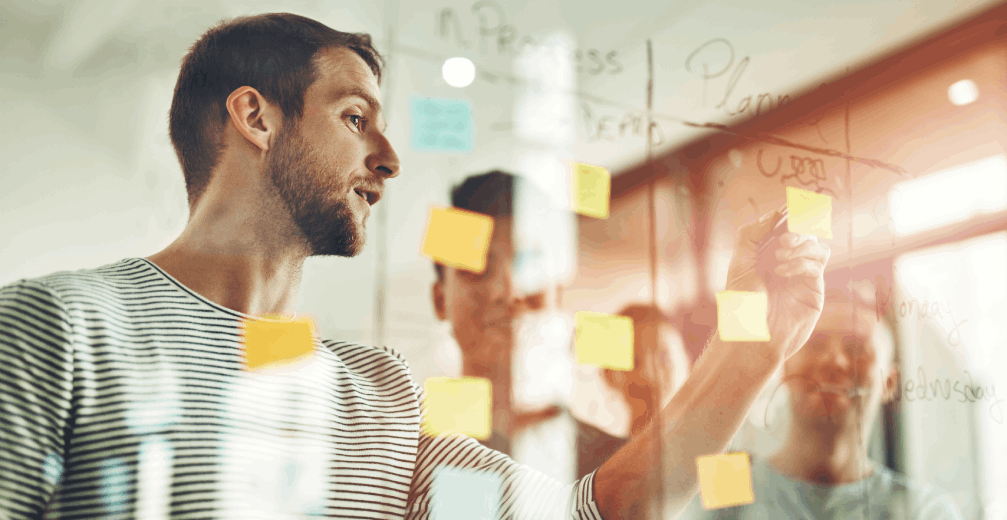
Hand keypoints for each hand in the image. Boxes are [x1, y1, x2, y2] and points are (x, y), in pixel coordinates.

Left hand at [724, 208, 829, 359]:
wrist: (752, 334)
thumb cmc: (743, 302)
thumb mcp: (740, 263)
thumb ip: (752, 234)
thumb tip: (775, 213)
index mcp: (768, 253)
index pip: (786, 225)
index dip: (790, 215)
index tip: (787, 211)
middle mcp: (788, 262)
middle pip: (806, 232)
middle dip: (797, 230)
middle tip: (783, 240)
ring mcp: (802, 275)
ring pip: (816, 246)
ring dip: (800, 246)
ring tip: (779, 259)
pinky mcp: (814, 289)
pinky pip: (818, 265)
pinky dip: (802, 263)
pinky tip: (783, 272)